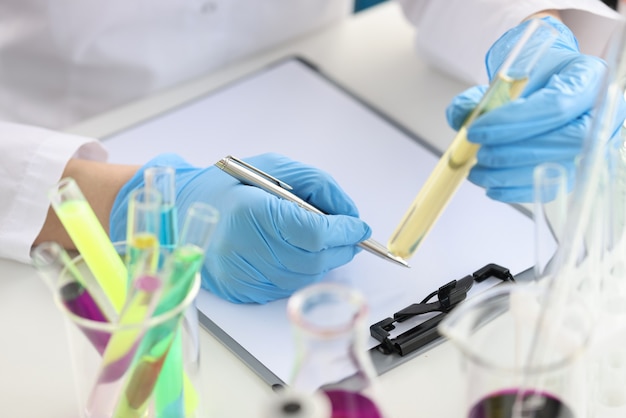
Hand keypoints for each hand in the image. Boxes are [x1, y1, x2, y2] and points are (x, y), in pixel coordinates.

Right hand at [110, 153, 370, 303]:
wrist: (184, 211)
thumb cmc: (230, 186)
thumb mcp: (275, 169)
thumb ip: (318, 186)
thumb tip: (350, 214)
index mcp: (250, 213)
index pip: (313, 233)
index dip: (343, 232)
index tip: (359, 226)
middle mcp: (242, 249)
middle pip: (312, 260)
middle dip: (340, 248)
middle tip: (350, 235)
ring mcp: (239, 276)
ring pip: (302, 278)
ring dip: (323, 261)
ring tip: (325, 242)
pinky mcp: (239, 291)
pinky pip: (285, 287)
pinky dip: (301, 272)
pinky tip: (298, 254)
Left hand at [446, 16, 625, 202]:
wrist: (547, 83)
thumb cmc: (533, 77)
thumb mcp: (506, 74)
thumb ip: (481, 96)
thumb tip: (461, 116)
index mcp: (588, 78)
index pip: (557, 105)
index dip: (513, 123)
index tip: (476, 131)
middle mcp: (602, 114)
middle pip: (565, 141)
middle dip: (514, 152)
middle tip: (479, 155)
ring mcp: (595, 145)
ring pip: (559, 168)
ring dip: (511, 175)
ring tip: (478, 172)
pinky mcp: (578, 169)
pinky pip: (552, 188)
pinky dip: (517, 190)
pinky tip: (492, 186)